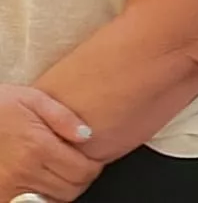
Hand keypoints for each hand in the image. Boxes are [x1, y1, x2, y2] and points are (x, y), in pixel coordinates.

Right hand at [0, 86, 99, 202]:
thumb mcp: (33, 99)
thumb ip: (63, 117)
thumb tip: (87, 135)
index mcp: (38, 147)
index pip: (82, 171)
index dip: (93, 167)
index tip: (92, 159)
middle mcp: (23, 171)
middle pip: (70, 190)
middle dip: (80, 179)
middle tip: (77, 166)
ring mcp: (8, 186)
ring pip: (51, 200)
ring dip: (61, 190)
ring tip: (58, 172)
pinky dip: (39, 197)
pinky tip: (40, 181)